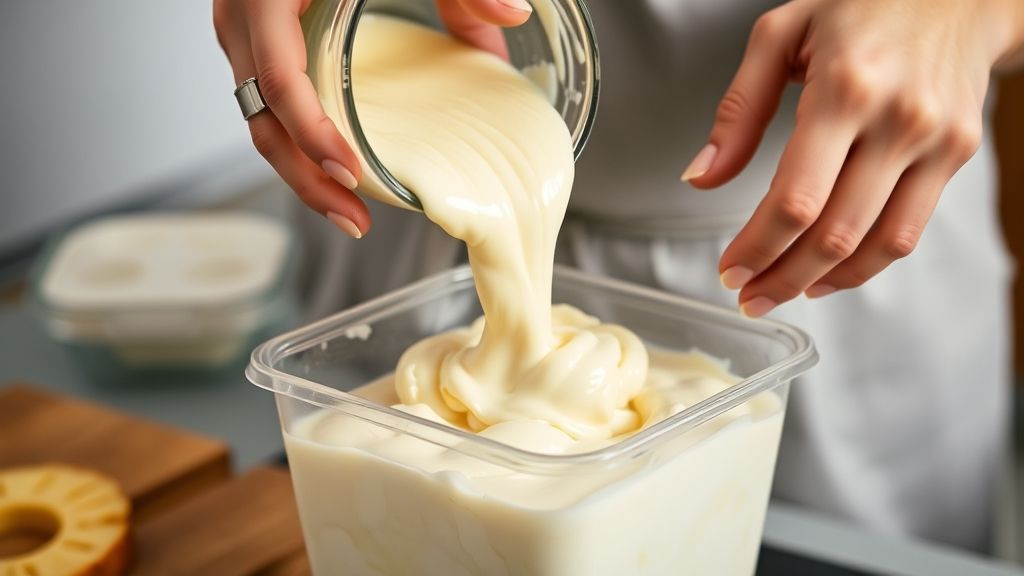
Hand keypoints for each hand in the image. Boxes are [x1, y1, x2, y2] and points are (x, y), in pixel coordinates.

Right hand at [213, 0, 531, 237]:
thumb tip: (513, 14)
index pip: (280, 78)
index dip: (313, 134)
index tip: (352, 172)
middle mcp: (244, 18)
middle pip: (262, 116)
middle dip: (306, 178)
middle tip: (355, 219)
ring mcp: (245, 34)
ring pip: (261, 119)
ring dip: (302, 171)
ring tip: (351, 213)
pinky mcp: (260, 44)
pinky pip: (271, 104)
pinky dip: (302, 141)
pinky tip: (341, 169)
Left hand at [682, 0, 1023, 316]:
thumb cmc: (861, 6)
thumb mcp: (780, 35)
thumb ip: (737, 110)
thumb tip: (701, 177)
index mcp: (845, 88)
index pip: (795, 198)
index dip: (757, 247)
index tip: (729, 269)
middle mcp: (897, 119)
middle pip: (833, 234)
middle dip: (781, 278)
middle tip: (748, 296)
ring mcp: (934, 141)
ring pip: (875, 245)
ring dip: (821, 282)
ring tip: (782, 292)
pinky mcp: (956, 155)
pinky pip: (908, 231)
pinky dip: (865, 265)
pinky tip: (828, 273)